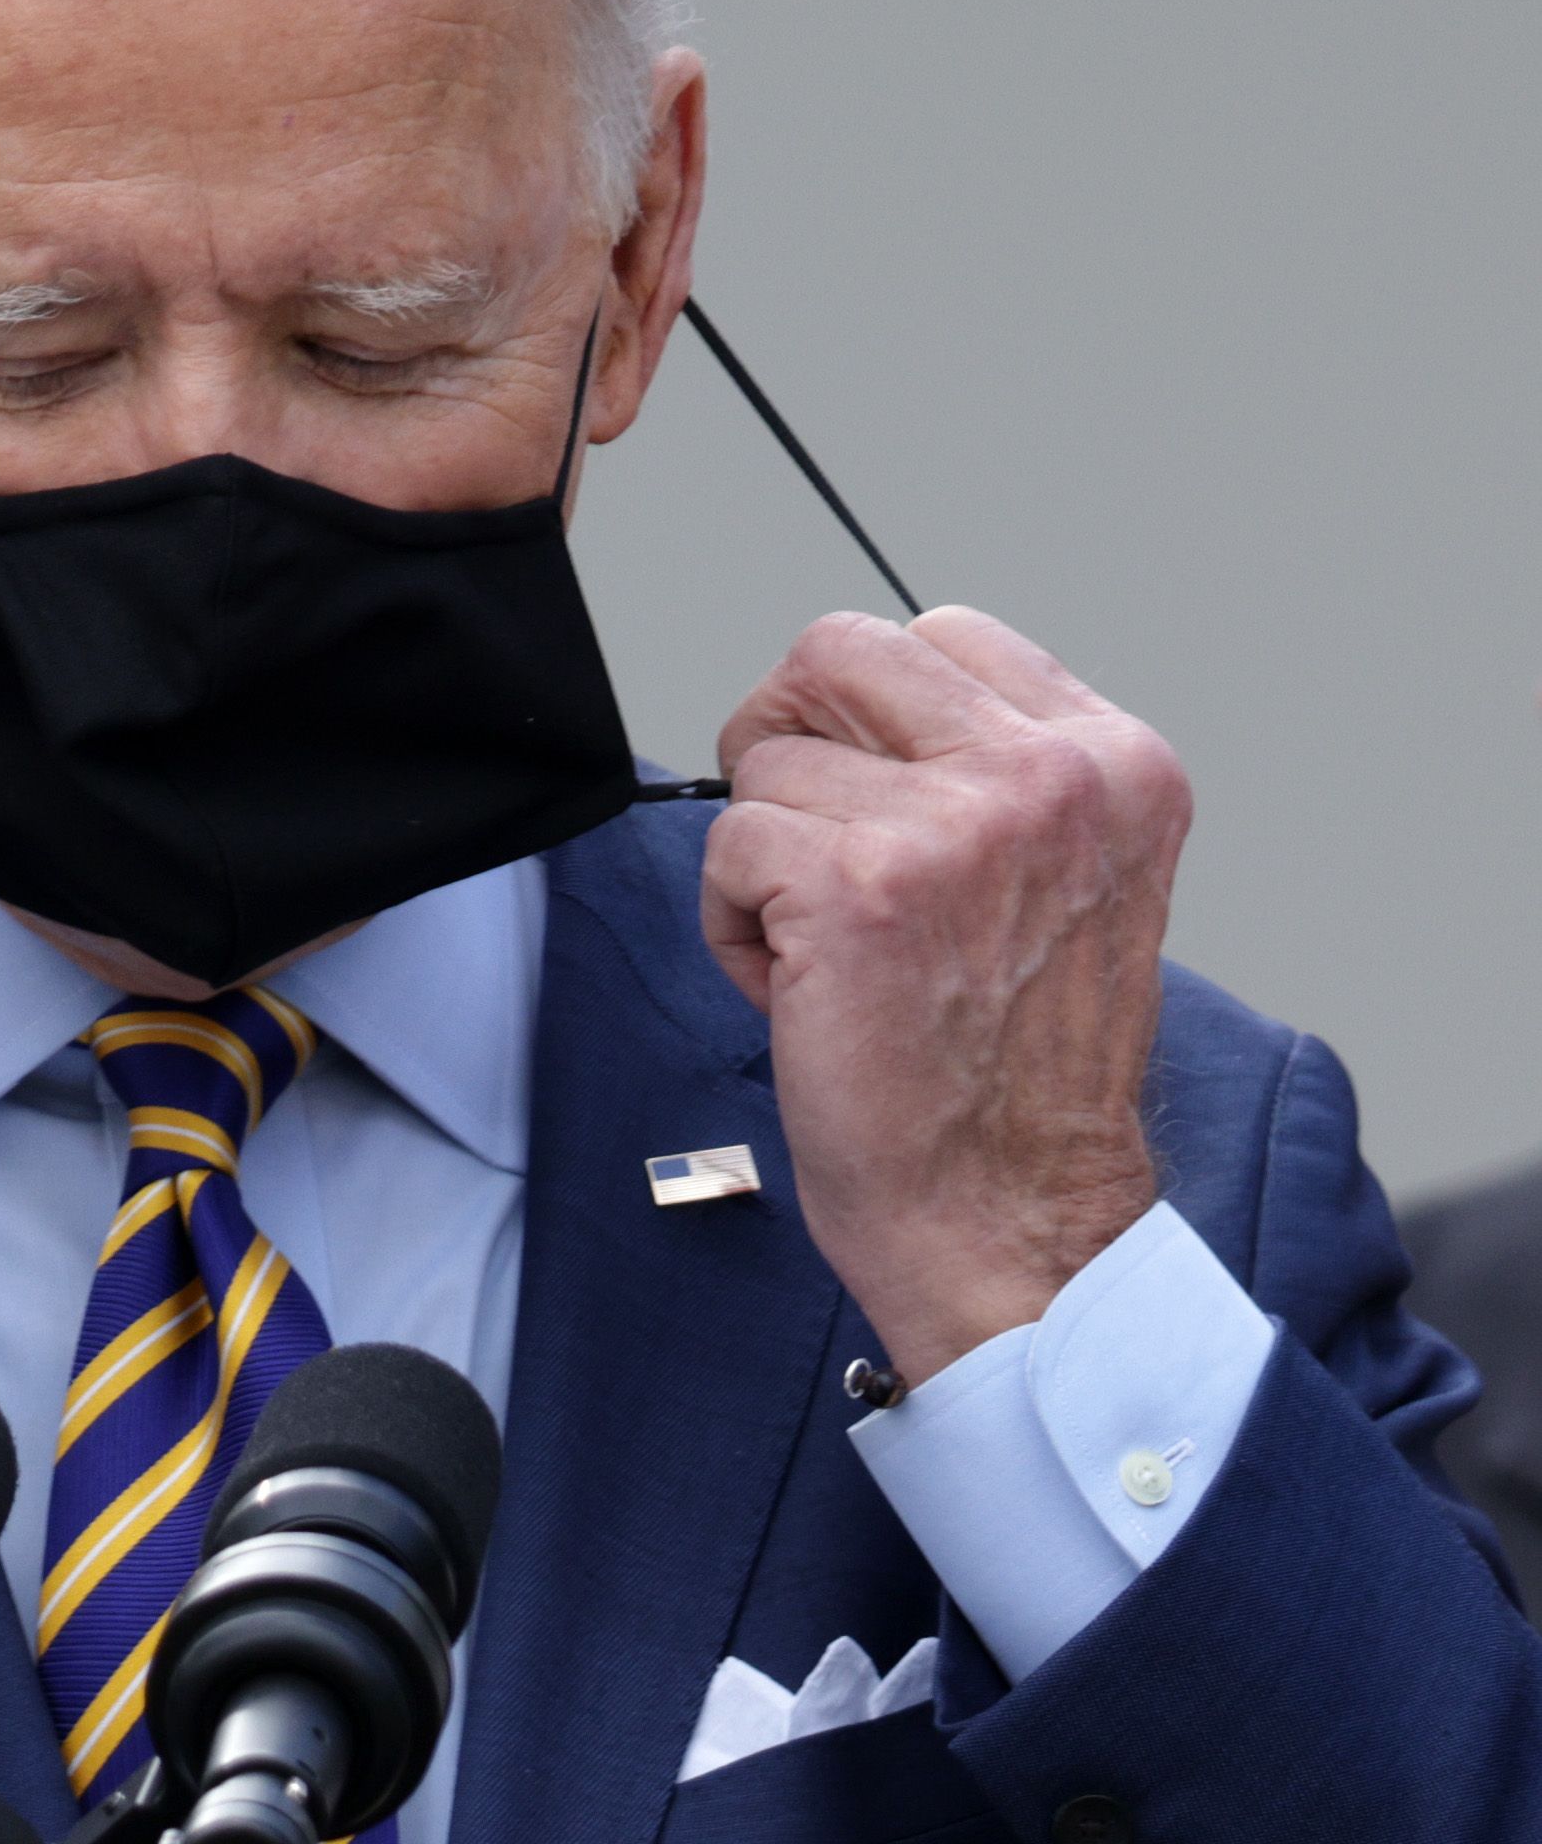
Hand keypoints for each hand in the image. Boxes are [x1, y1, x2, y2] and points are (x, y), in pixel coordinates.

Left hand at [701, 608, 1186, 1382]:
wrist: (1011, 1209)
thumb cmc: (1012, 1070)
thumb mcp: (1066, 881)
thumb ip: (995, 779)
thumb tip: (858, 714)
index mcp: (1115, 761)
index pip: (942, 634)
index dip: (862, 712)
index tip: (864, 797)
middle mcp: (1051, 774)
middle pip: (839, 650)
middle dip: (786, 740)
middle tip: (798, 843)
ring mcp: (958, 821)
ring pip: (768, 760)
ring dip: (765, 858)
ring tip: (830, 952)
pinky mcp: (859, 884)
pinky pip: (728, 844)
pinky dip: (732, 924)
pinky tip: (802, 990)